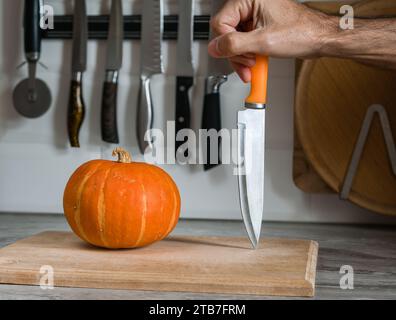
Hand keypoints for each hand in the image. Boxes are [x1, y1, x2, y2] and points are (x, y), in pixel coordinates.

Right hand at [208, 0, 333, 81]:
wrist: (319, 38)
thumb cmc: (302, 33)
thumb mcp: (263, 41)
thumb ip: (234, 45)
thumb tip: (214, 48)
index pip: (220, 23)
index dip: (227, 44)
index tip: (238, 56)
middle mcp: (250, 4)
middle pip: (226, 33)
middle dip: (236, 54)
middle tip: (248, 64)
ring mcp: (254, 16)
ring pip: (234, 40)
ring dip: (242, 58)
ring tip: (254, 67)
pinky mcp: (258, 26)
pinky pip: (244, 42)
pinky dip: (248, 56)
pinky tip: (256, 64)